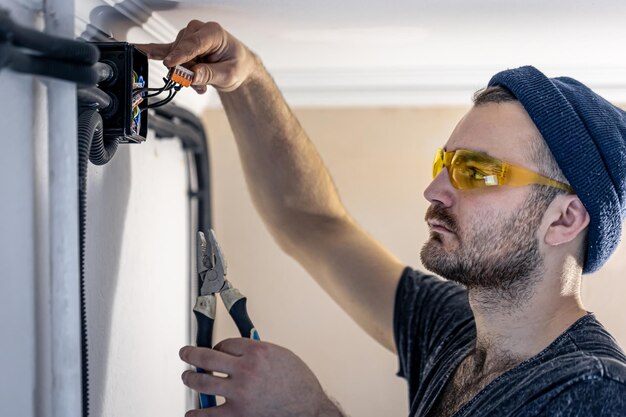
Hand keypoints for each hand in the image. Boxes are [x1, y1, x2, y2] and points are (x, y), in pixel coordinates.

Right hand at [135, 20, 258, 93]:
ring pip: (174, 57)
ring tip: (199, 84)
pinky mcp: (181, 47)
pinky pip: (163, 49)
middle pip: (181, 52)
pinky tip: (139, 50)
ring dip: (184, 74)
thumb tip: (191, 75)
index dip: (181, 55)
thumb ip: (209, 74)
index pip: (194, 43)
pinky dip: (153, 52)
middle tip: (199, 85)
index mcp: (213, 32)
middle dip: (187, 71)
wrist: (237, 66)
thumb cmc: (236, 65)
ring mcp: (188, 38)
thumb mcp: (229, 74)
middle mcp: (198, 31)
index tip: (171, 64)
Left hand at [179, 338, 343, 416]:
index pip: (225, 343)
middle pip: (207, 357)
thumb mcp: (282, 356)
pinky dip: (197, 413)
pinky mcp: (238, 415)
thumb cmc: (300, 384)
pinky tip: (193, 411)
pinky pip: (208, 414)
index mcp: (258, 352)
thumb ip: (259, 352)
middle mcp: (246, 370)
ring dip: (190, 379)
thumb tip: (240, 351)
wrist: (309, 410)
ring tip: (187, 377)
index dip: (218, 346)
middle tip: (186, 353)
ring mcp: (239, 393)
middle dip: (191, 354)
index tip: (216, 349)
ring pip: (202, 382)